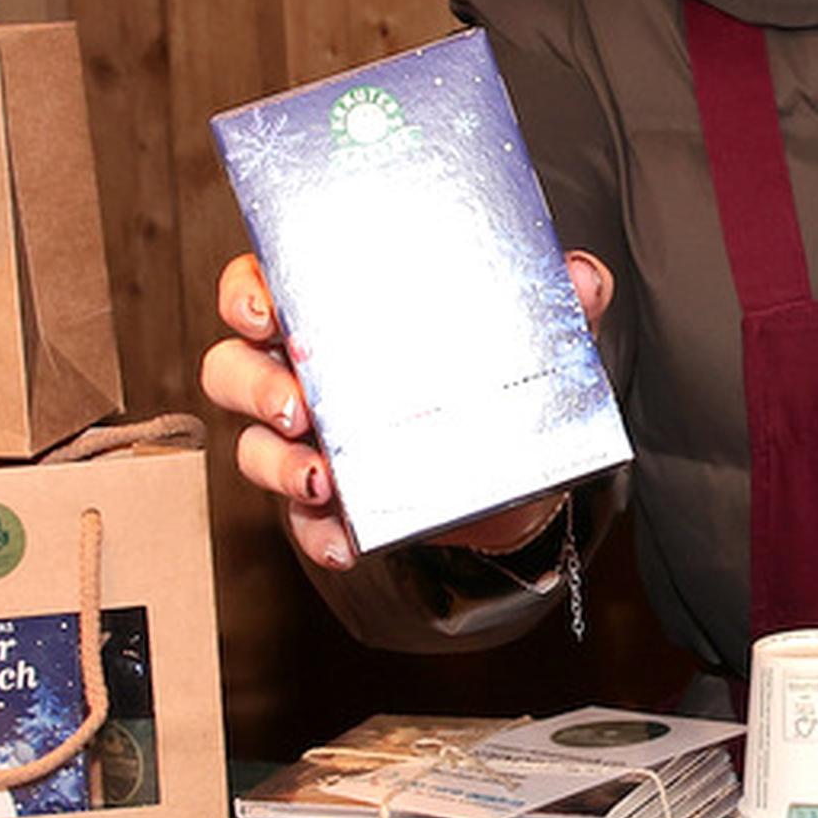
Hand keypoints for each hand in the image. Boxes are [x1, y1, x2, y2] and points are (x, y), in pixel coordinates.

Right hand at [201, 248, 613, 572]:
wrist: (512, 468)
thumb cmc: (488, 371)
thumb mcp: (526, 329)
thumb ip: (554, 296)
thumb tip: (584, 276)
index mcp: (328, 309)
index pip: (260, 283)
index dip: (246, 291)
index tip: (264, 308)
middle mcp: (299, 370)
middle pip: (233, 367)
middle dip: (255, 386)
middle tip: (298, 405)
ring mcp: (306, 439)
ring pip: (255, 445)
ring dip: (278, 464)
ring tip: (323, 479)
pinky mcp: (328, 502)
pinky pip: (301, 521)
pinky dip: (320, 533)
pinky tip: (347, 541)